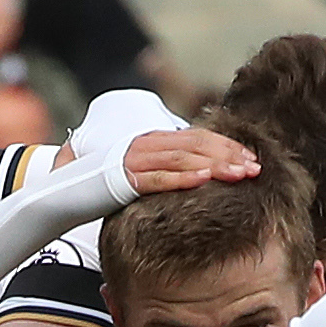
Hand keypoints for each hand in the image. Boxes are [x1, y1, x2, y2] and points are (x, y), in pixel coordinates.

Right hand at [122, 129, 258, 195]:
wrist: (70, 190)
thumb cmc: (111, 184)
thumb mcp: (146, 170)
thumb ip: (171, 167)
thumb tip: (203, 172)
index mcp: (156, 140)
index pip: (198, 137)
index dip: (227, 146)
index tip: (252, 159)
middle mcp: (148, 144)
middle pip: (196, 145)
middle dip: (229, 155)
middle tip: (255, 169)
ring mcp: (136, 160)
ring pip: (182, 159)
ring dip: (215, 165)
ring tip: (239, 175)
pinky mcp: (124, 179)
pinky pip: (158, 178)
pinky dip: (182, 178)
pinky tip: (204, 180)